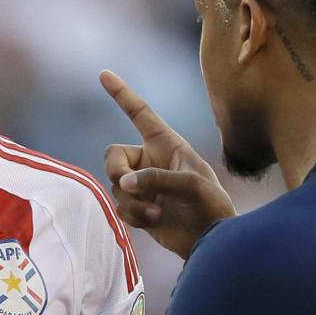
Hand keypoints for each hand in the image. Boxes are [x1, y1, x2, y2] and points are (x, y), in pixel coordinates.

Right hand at [101, 70, 234, 259]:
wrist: (210, 240)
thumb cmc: (211, 206)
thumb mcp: (193, 186)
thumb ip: (158, 179)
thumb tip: (125, 183)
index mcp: (166, 144)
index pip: (141, 114)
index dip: (123, 94)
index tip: (104, 74)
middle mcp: (150, 161)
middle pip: (113, 156)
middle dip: (116, 171)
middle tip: (129, 186)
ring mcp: (142, 184)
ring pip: (115, 186)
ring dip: (132, 201)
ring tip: (157, 212)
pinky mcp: (137, 207)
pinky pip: (119, 206)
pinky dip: (133, 216)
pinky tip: (154, 222)